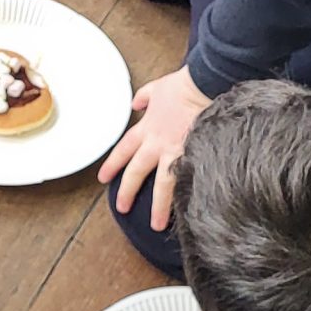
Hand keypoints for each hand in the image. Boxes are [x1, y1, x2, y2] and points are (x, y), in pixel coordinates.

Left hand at [98, 65, 209, 231]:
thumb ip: (144, 98)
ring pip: (164, 185)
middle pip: (137, 171)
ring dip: (159, 206)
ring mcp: (177, 152)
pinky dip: (187, 196)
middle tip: (121, 208)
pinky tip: (189, 212)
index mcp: (148, 128)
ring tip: (156, 224)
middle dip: (128, 191)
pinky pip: (189, 180)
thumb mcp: (157, 88)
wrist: (206, 85)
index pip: (124, 150)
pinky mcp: (196, 156)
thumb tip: (135, 104)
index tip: (103, 178)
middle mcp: (158, 144)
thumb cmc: (184, 86)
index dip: (113, 164)